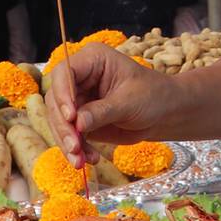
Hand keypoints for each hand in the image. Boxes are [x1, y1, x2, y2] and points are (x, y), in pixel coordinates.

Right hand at [47, 44, 179, 157]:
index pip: (64, 72)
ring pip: (59, 120)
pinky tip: (90, 159)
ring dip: (67, 142)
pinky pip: (70, 135)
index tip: (70, 117)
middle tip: (74, 147)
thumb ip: (102, 111)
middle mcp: (80, 77)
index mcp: (92, 60)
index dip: (62, 94)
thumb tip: (77, 123)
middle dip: (63, 126)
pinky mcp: (80, 119)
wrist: (164, 113)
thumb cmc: (152, 96)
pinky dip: (76, 149)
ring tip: (80, 161)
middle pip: (56, 100)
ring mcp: (78, 99)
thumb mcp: (129, 101)